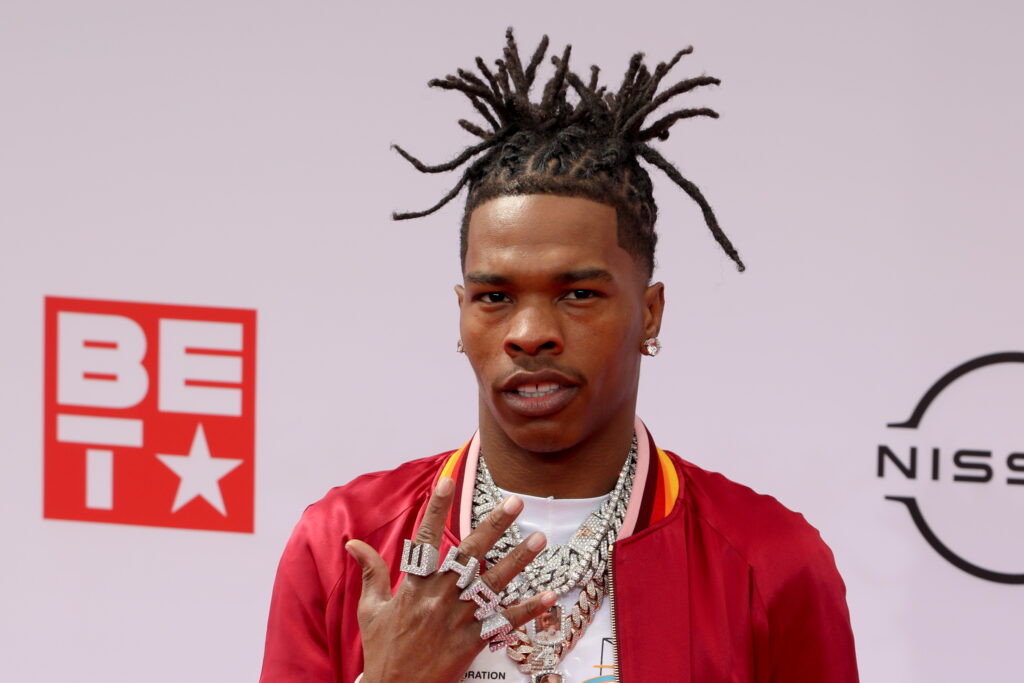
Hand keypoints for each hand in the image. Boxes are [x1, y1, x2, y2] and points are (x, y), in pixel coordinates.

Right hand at [345, 476, 553, 682]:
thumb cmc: (382, 651)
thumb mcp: (370, 610)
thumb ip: (370, 572)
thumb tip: (352, 542)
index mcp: (412, 586)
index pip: (424, 538)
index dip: (436, 508)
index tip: (449, 482)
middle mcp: (437, 598)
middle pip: (470, 554)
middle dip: (494, 526)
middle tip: (514, 502)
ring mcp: (457, 620)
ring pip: (493, 583)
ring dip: (519, 560)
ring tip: (539, 538)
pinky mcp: (472, 643)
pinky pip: (504, 623)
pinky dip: (527, 611)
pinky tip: (547, 596)